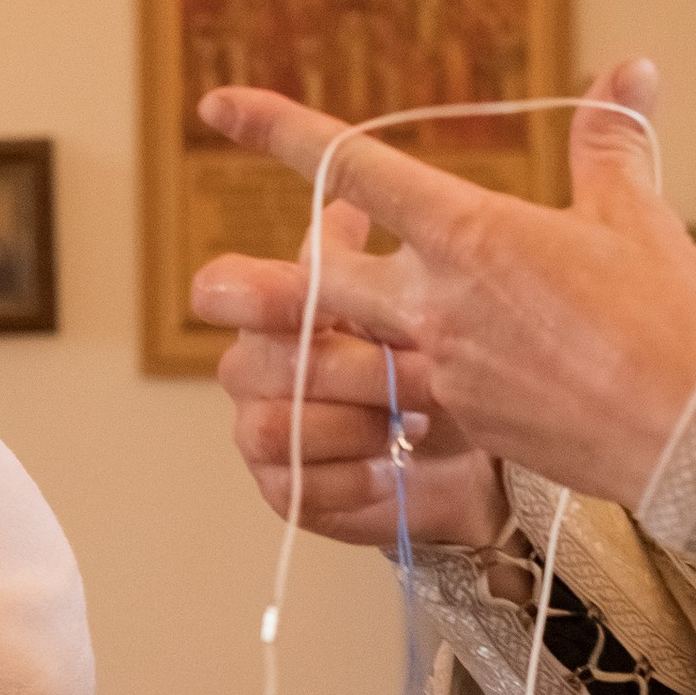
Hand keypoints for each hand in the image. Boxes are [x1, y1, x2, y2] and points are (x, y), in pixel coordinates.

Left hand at [192, 63, 695, 513]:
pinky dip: (382, 398)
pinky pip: (397, 406)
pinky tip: (378, 402)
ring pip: (343, 356)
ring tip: (246, 364)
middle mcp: (440, 300)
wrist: (691, 428)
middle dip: (262, 286)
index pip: (359, 169)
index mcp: (472, 233)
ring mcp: (442, 366)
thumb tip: (629, 71)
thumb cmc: (667, 318)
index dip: (282, 131)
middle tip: (204, 285)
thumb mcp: (634, 217)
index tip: (224, 108)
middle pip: (321, 284)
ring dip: (300, 355)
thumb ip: (610, 143)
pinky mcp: (460, 420)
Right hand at [194, 194, 506, 549]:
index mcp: (275, 312)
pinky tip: (393, 467)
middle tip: (428, 373)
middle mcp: (255, 370)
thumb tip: (347, 203)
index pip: (221, 289)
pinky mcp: (283, 491)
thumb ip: (363, 260)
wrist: (474, 452)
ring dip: (356, 425)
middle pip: (265, 362)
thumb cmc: (435, 363)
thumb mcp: (413, 300)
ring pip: (278, 425)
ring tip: (415, 424)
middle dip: (358, 370)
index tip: (311, 296)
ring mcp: (263, 432)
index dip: (253, 291)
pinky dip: (354, 476)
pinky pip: (297, 485)